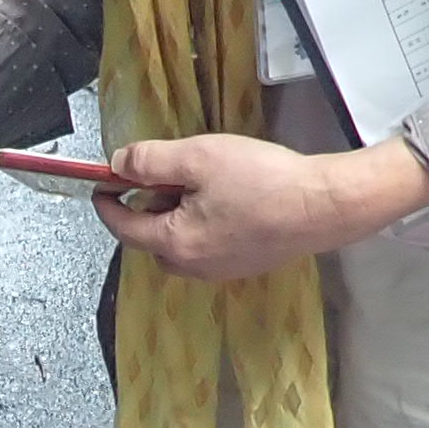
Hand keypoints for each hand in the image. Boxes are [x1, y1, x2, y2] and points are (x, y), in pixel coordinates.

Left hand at [91, 133, 428, 283]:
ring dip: (179, 210)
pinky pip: (207, 242)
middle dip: (150, 202)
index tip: (103, 181)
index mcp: (173, 244)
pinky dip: (204, 219)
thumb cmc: (265, 181)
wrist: (325, 205)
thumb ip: (150, 161)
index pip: (123, 226)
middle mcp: (192, 266)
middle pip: (151, 234)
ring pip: (180, 238)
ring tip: (205, 178)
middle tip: (170, 170)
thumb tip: (118, 164)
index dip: (108, 201)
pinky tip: (229, 195)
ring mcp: (220, 270)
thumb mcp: (198, 157)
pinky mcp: (244, 264)